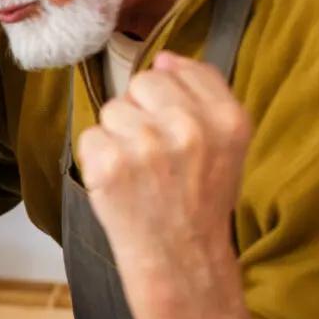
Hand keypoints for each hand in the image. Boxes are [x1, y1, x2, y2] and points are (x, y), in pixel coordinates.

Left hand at [77, 53, 250, 287]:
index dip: (168, 99)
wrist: (182, 258)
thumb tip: (165, 60)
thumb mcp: (226, 146)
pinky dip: (97, 159)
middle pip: (140, 84)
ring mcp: (147, 145)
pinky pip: (90, 136)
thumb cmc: (198, 201)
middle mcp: (189, 127)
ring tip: (139, 173)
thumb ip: (204, 95)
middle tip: (154, 155)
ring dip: (118, 137)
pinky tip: (120, 183)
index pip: (180, 70)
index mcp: (227, 119)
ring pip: (112, 110)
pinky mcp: (110, 163)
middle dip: (140, 113)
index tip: (174, 128)